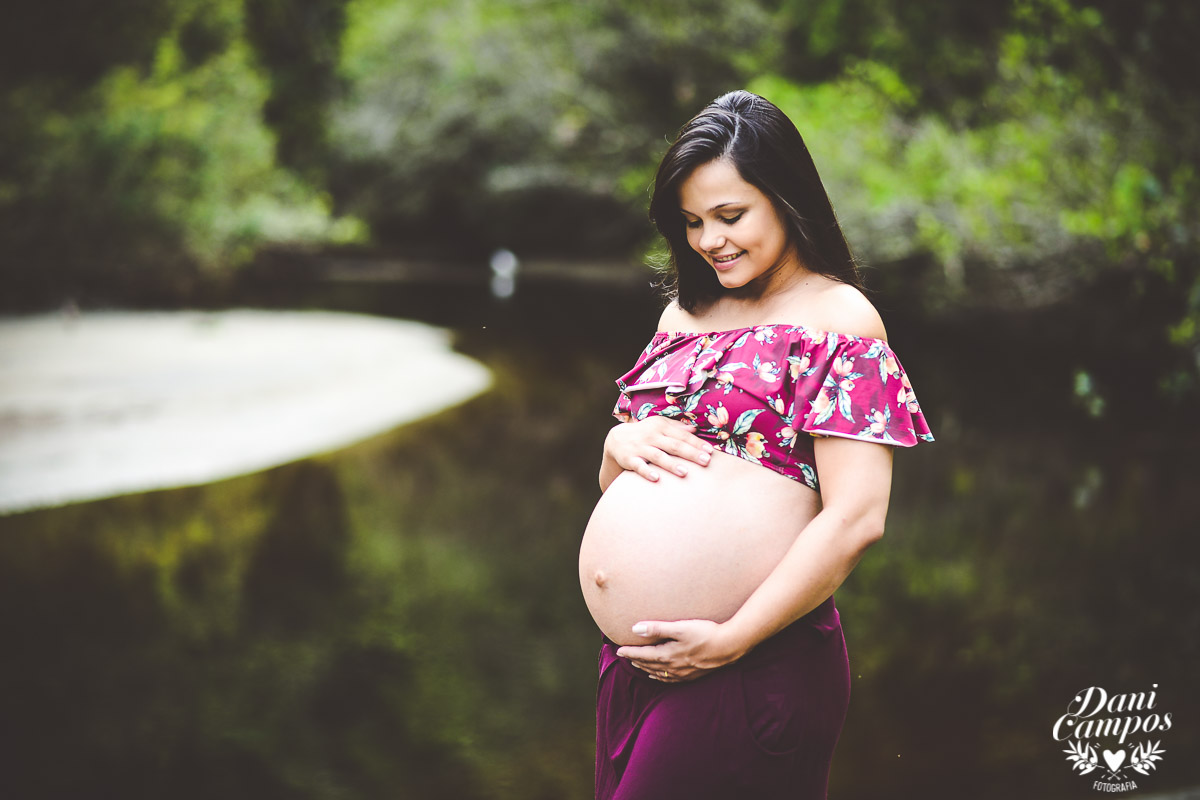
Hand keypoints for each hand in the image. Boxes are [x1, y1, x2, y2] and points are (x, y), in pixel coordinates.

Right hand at [605, 416, 713, 481]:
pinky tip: (656, 478)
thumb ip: (676, 427)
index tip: (710, 451)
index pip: (682, 435)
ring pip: (658, 456)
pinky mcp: (630, 459)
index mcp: (661, 427)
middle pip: (674, 445)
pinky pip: (639, 466)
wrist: (616, 439)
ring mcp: (640, 448)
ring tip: (684, 472)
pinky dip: (647, 471)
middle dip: (691, 453)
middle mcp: (652, 436)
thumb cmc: (644, 432)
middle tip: (706, 461)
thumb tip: (695, 429)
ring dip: (671, 464)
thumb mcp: (659, 425)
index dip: (697, 443)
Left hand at [615, 619, 743, 682]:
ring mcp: (683, 673)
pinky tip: (658, 676)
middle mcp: (673, 667)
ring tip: (637, 666)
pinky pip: (671, 679)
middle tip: (624, 657)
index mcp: (668, 655)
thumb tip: (635, 629)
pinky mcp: (693, 675)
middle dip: (635, 661)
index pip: (643, 655)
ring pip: (658, 673)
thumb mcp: (680, 627)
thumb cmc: (705, 633)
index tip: (618, 651)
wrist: (729, 646)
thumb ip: (657, 628)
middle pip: (649, 665)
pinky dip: (660, 677)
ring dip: (646, 669)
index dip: (630, 653)